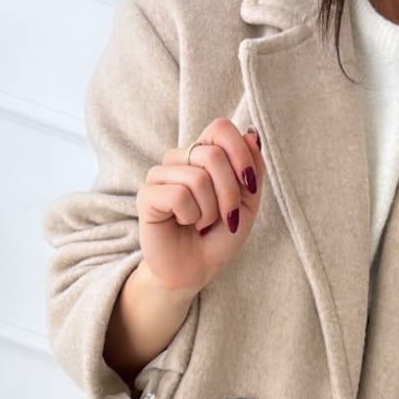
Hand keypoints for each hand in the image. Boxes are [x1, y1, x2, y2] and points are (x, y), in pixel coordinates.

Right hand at [136, 118, 264, 292]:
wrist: (195, 270)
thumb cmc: (219, 235)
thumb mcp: (248, 203)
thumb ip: (252, 169)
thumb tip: (251, 133)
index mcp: (202, 153)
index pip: (220, 128)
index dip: (240, 153)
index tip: (250, 184)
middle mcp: (179, 158)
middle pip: (213, 154)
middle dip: (230, 193)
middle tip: (225, 217)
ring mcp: (160, 175)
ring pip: (197, 177)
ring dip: (210, 210)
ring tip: (201, 223)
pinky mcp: (146, 195)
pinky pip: (179, 195)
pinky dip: (191, 216)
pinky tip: (184, 224)